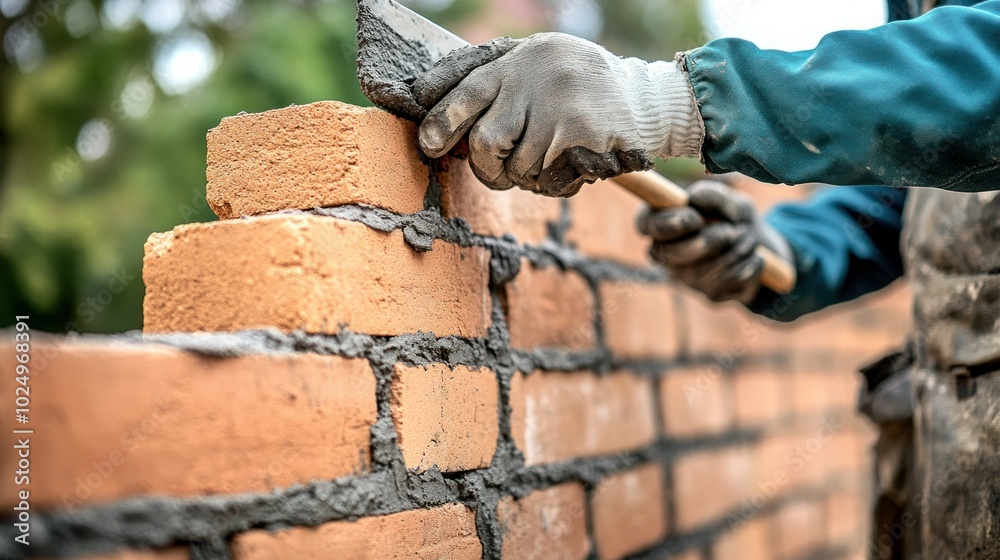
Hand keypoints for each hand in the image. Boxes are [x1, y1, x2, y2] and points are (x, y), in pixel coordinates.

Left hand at [413, 33, 703, 196]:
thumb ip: (502, 84)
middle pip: (486, 141)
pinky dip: (556, 184)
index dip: (441, 121)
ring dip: (529, 178)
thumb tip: (444, 119)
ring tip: (553, 159)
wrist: (650, 100)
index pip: (467, 89)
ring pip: (518, 169)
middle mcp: (536, 80)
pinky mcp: (582, 138)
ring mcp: (559, 109)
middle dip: (488, 167)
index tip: (428, 145)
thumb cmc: (584, 89)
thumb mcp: (542, 66)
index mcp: (520, 60)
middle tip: (501, 173)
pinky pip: (548, 181)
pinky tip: (574, 165)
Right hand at [637, 180, 794, 303]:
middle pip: (669, 254)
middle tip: (730, 231)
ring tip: (749, 238)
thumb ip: (713, 196)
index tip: (694, 218)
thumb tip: (694, 198)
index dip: (665, 224)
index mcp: (665, 224)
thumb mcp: (731, 201)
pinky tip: (753, 257)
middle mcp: (668, 253)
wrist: (762, 247)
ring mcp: (687, 277)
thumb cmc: (736, 218)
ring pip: (702, 270)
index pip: (645, 224)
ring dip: (736, 250)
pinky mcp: (709, 294)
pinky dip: (748, 265)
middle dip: (705, 242)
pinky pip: (726, 282)